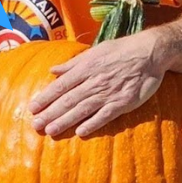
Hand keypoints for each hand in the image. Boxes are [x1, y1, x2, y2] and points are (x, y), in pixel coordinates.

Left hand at [27, 33, 163, 138]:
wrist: (149, 52)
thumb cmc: (121, 50)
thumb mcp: (95, 50)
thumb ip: (74, 63)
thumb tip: (53, 70)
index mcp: (86, 67)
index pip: (61, 85)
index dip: (46, 97)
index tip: (32, 108)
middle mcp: (94, 80)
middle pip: (69, 99)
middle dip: (51, 113)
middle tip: (35, 125)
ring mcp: (108, 92)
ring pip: (83, 109)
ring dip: (66, 121)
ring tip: (50, 130)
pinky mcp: (123, 102)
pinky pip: (105, 115)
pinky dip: (93, 123)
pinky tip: (80, 132)